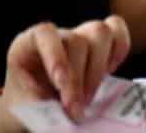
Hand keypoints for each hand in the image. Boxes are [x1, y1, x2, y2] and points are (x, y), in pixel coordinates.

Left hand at [4, 17, 130, 118]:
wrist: (37, 110)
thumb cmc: (29, 107)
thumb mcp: (26, 108)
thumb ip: (42, 108)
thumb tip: (66, 114)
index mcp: (28, 43)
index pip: (45, 33)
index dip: (56, 57)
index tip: (60, 86)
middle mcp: (57, 35)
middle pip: (77, 40)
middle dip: (78, 79)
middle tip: (75, 110)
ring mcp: (81, 36)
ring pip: (100, 32)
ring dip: (98, 70)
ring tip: (88, 99)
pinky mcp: (100, 44)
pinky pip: (118, 31)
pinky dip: (119, 50)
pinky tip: (108, 73)